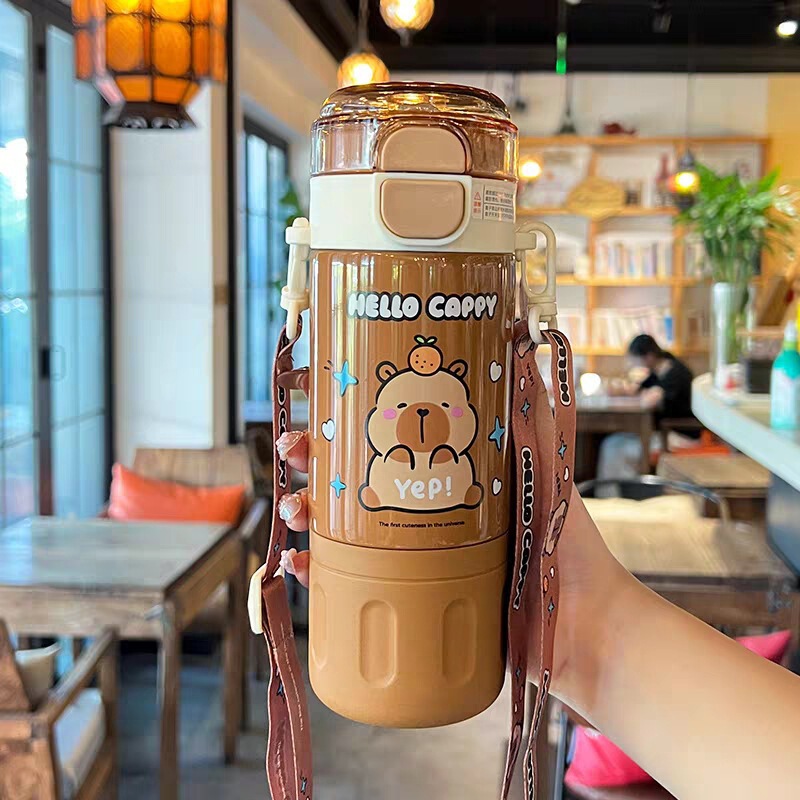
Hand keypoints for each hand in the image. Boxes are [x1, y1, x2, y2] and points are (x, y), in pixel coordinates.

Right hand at [273, 428, 633, 707]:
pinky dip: (319, 576)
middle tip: (293, 453)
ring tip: (294, 509)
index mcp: (449, 481)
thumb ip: (537, 417)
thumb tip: (524, 344)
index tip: (322, 409)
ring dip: (306, 513)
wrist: (588, 635)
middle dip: (314, 464)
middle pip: (355, 481)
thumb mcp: (550, 474)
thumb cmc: (573, 553)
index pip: (390, 442)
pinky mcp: (411, 605)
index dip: (350, 423)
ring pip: (343, 530)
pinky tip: (300, 568)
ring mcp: (415, 561)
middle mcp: (425, 517)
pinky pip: (352, 588)